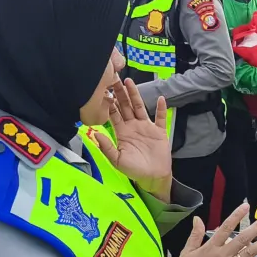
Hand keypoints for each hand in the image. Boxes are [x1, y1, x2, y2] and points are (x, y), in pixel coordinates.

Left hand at [95, 79, 171, 200]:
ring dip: (135, 95)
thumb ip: (106, 147)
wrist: (152, 177)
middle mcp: (133, 126)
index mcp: (122, 132)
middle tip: (114, 79)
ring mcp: (147, 128)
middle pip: (125, 106)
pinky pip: (161, 118)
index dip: (109, 102)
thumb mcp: (116, 161)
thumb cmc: (134, 170)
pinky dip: (161, 109)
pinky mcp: (160, 132)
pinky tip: (161, 99)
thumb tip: (94, 134)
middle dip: (120, 93)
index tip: (103, 90)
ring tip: (130, 82)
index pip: (113, 114)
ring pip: (140, 107)